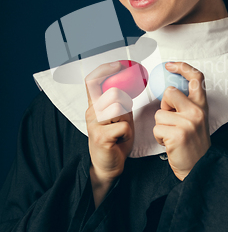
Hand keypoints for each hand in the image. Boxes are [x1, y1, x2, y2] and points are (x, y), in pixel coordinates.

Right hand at [85, 62, 133, 206]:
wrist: (107, 166)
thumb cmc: (115, 141)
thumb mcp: (119, 118)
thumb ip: (121, 103)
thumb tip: (131, 86)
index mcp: (94, 105)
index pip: (93, 80)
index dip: (105, 69)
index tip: (119, 64)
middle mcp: (91, 112)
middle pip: (113, 93)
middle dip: (125, 104)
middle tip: (123, 119)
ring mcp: (94, 124)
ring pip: (118, 108)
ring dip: (126, 120)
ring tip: (121, 131)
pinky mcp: (101, 137)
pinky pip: (123, 126)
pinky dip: (127, 134)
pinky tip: (121, 140)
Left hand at [153, 62, 210, 180]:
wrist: (199, 167)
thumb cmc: (193, 143)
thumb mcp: (196, 119)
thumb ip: (186, 105)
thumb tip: (168, 92)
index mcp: (202, 105)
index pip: (196, 78)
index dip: (183, 67)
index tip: (170, 65)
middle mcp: (197, 111)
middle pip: (170, 92)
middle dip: (164, 105)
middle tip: (171, 120)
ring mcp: (188, 123)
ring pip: (159, 113)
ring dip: (161, 126)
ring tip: (172, 135)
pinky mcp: (178, 134)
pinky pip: (157, 128)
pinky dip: (159, 137)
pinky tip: (170, 143)